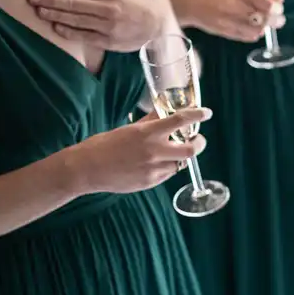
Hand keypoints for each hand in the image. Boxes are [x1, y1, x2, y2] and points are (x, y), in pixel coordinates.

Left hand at [27, 0, 165, 51]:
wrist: (155, 24)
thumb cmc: (135, 0)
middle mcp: (107, 8)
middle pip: (72, 5)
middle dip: (49, 2)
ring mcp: (107, 26)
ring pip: (75, 20)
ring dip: (54, 16)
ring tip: (39, 11)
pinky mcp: (108, 41)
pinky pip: (84, 36)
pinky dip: (69, 32)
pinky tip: (56, 27)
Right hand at [65, 109, 209, 194]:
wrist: (87, 169)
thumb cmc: (104, 145)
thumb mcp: (129, 129)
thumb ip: (150, 122)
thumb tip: (163, 112)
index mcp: (147, 133)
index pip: (180, 121)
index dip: (198, 115)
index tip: (206, 113)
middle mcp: (154, 151)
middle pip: (191, 149)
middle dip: (199, 143)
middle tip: (197, 140)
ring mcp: (153, 169)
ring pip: (180, 163)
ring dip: (180, 157)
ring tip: (170, 152)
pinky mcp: (150, 182)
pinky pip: (167, 174)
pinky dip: (167, 168)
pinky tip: (154, 164)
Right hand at [171, 0, 284, 42]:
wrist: (191, 1)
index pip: (265, 2)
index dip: (276, 7)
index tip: (278, 6)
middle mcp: (235, 6)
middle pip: (264, 18)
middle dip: (276, 20)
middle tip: (279, 18)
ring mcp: (230, 21)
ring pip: (257, 30)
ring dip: (265, 28)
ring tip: (265, 22)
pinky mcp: (226, 32)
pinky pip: (247, 37)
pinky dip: (254, 34)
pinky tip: (254, 28)